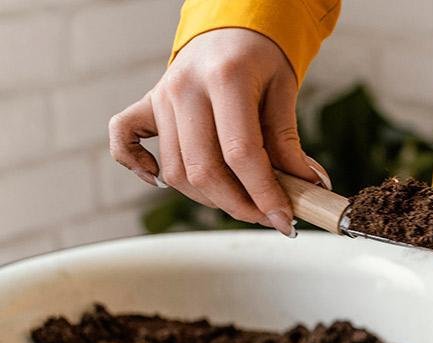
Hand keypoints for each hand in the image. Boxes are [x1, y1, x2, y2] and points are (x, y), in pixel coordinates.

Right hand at [108, 28, 326, 235]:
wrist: (228, 32)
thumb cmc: (259, 59)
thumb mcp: (284, 91)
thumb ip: (289, 142)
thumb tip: (307, 187)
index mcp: (225, 78)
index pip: (241, 153)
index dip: (264, 194)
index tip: (284, 219)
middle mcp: (185, 88)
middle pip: (203, 169)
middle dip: (239, 204)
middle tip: (267, 216)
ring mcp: (161, 97)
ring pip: (174, 170)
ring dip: (208, 198)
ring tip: (242, 200)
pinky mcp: (146, 105)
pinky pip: (124, 141)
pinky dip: (137, 166)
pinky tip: (161, 182)